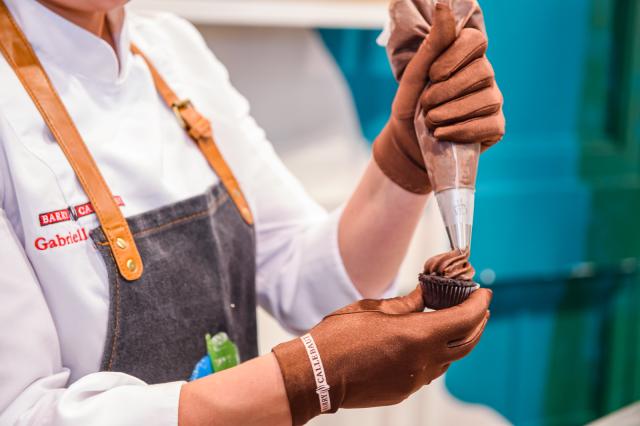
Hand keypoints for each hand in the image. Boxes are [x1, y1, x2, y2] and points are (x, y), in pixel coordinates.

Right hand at [272, 285, 491, 424]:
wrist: (316, 374)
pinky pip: (430, 371)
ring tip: (453, 322)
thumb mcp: (374, 309)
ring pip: (449, 359)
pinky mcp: (403, 390)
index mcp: (417, 336)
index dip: (478, 304)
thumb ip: (406, 304)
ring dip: (458, 340)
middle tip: (478, 306)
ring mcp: (414, 380)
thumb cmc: (338, 337)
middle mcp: (422, 361)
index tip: (483, 293)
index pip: (464, 319)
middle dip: (477, 322)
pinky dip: (437, 354)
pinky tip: (427, 342)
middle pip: (467, 343)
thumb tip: (425, 296)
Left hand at [373, 3, 504, 193]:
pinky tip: (442, 134)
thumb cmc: (411, 106)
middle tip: (426, 104)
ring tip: (430, 121)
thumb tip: (444, 4)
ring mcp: (493, 102)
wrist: (407, 144)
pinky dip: (461, 130)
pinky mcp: (495, 127)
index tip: (432, 74)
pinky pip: (489, 124)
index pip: (475, 41)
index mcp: (466, 59)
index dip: (454, 56)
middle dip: (447, 90)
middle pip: (482, 71)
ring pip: (486, 99)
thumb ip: (432, 44)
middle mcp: (485, 77)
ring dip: (450, 112)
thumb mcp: (414, 75)